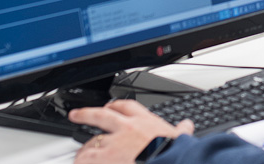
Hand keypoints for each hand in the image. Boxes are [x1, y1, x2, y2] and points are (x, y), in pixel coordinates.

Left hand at [70, 100, 193, 162]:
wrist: (168, 163)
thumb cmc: (172, 153)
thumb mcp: (179, 138)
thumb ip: (182, 131)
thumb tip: (187, 127)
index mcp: (144, 121)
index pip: (126, 106)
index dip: (116, 105)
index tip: (110, 106)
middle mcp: (126, 128)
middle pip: (101, 115)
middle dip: (86, 114)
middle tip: (76, 115)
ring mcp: (114, 144)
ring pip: (91, 142)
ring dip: (84, 148)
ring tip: (79, 155)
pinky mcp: (105, 159)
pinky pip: (87, 159)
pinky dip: (82, 162)